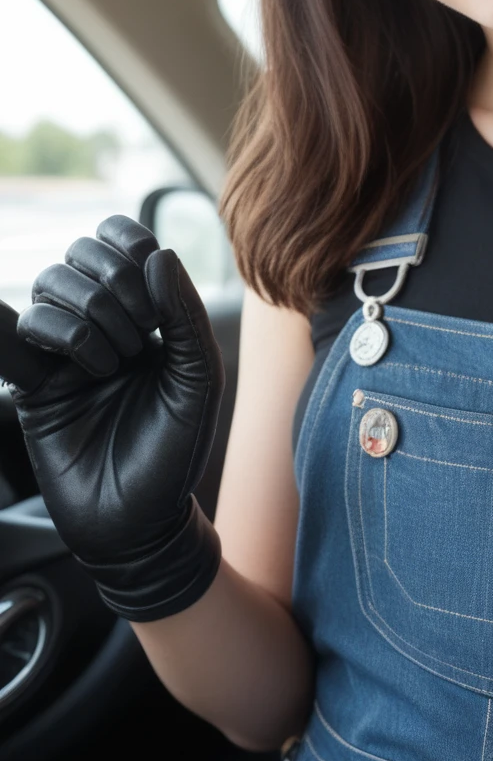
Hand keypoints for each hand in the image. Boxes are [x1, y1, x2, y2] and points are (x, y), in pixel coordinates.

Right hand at [0, 216, 224, 621]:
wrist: (139, 520)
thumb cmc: (177, 448)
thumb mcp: (198, 375)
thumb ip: (185, 312)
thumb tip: (157, 252)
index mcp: (147, 311)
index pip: (125, 241)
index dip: (132, 246)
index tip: (155, 292)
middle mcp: (102, 321)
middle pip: (82, 254)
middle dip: (115, 284)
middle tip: (140, 337)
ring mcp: (64, 348)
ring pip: (51, 282)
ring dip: (90, 312)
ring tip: (117, 360)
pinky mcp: (33, 380)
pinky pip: (25, 326)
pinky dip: (59, 333)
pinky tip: (91, 368)